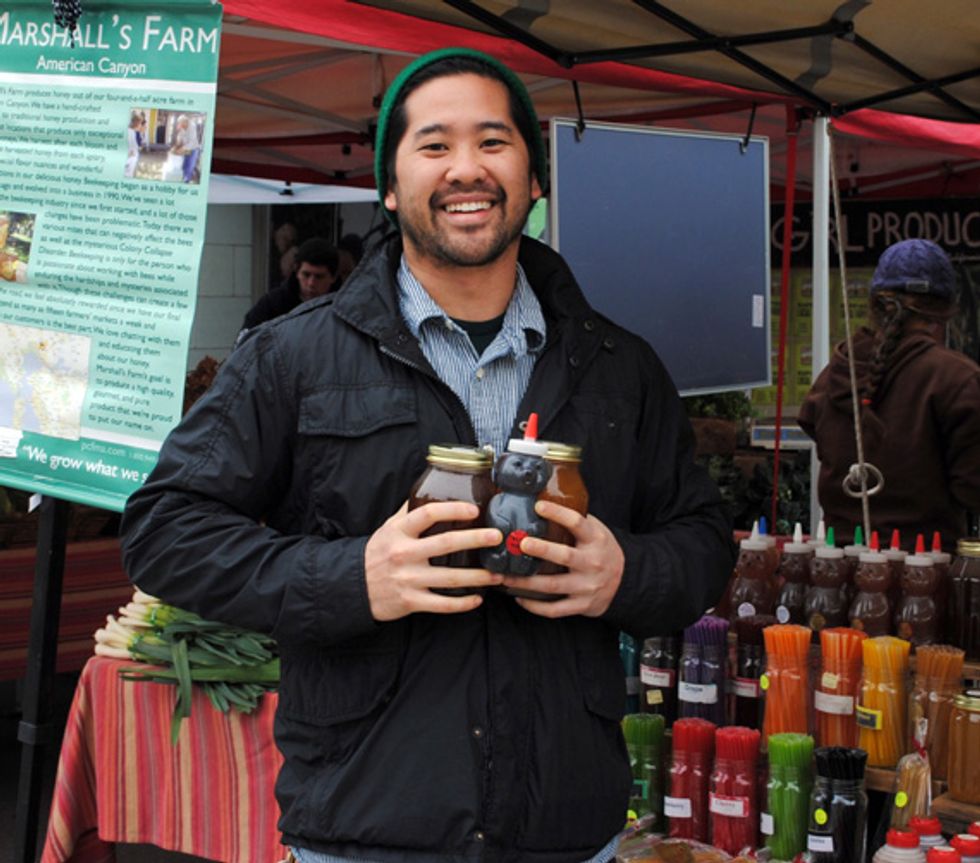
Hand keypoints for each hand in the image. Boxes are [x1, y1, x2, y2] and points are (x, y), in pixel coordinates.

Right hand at [364, 501, 503, 620]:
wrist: (353, 587)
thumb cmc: (377, 554)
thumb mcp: (388, 529)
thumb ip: (409, 513)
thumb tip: (431, 490)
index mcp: (399, 532)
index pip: (427, 514)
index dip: (453, 510)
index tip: (475, 510)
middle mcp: (404, 554)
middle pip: (445, 543)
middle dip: (475, 539)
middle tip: (497, 536)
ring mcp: (408, 579)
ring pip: (450, 578)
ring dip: (478, 576)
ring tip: (497, 574)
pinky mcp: (411, 601)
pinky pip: (442, 604)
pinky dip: (463, 603)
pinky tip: (478, 598)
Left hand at [501, 500, 624, 617]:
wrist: (625, 582)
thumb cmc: (603, 551)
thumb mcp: (597, 531)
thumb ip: (576, 520)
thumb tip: (542, 501)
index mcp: (595, 540)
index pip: (577, 523)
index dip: (558, 513)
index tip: (538, 506)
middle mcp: (592, 563)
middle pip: (565, 556)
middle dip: (542, 549)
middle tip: (522, 543)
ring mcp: (587, 586)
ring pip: (553, 585)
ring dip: (527, 582)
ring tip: (505, 576)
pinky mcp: (581, 605)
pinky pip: (555, 609)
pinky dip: (535, 606)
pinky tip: (519, 597)